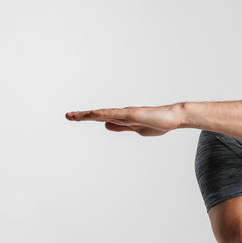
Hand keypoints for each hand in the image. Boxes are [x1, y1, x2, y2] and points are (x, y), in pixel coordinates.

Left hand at [65, 104, 183, 135]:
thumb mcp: (136, 129)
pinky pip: (114, 114)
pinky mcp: (132, 114)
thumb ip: (121, 127)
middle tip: (67, 116)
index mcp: (122, 119)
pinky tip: (92, 114)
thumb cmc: (159, 123)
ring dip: (87, 115)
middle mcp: (121, 114)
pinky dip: (102, 114)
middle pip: (98, 115)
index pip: (100, 118)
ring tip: (74, 116)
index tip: (73, 117)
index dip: (86, 118)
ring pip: (102, 114)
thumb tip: (106, 125)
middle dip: (82, 116)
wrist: (174, 118)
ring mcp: (126, 113)